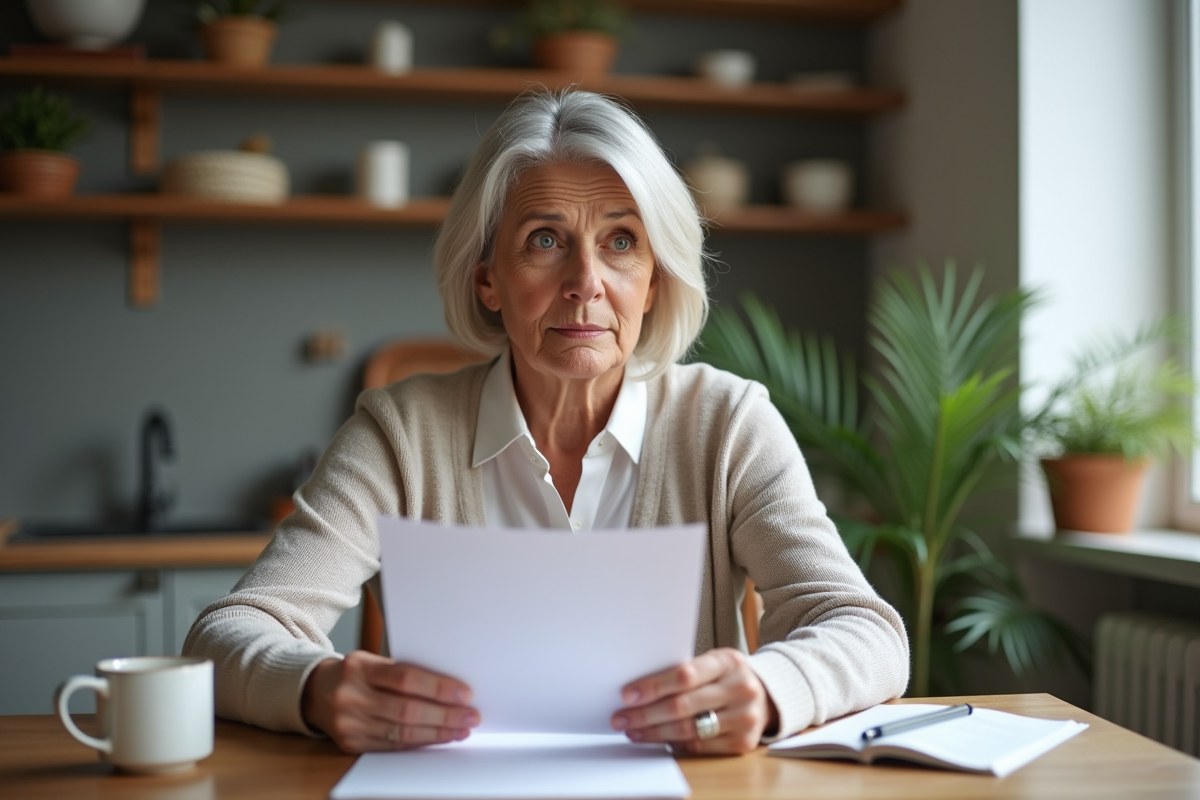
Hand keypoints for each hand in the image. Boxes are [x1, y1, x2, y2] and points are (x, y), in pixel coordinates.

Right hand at [302, 651, 479, 752]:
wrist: (315, 692)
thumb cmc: (355, 673)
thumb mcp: (373, 661)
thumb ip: (404, 672)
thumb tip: (450, 688)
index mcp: (359, 667)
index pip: (405, 678)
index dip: (438, 687)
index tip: (465, 693)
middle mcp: (350, 696)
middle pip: (406, 709)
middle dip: (444, 715)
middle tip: (470, 716)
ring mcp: (348, 723)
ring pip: (401, 732)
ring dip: (437, 733)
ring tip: (460, 730)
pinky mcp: (350, 744)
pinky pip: (392, 746)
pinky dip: (419, 742)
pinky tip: (438, 738)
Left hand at [610, 648, 777, 754]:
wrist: (767, 695)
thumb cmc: (727, 676)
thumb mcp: (713, 663)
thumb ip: (685, 673)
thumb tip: (638, 690)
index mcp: (728, 661)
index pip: (684, 675)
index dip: (653, 686)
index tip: (627, 695)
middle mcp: (740, 689)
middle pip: (683, 706)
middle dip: (646, 714)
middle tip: (621, 718)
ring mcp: (744, 717)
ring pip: (689, 730)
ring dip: (655, 733)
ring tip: (633, 731)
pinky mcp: (743, 742)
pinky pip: (700, 747)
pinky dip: (675, 744)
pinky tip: (658, 740)